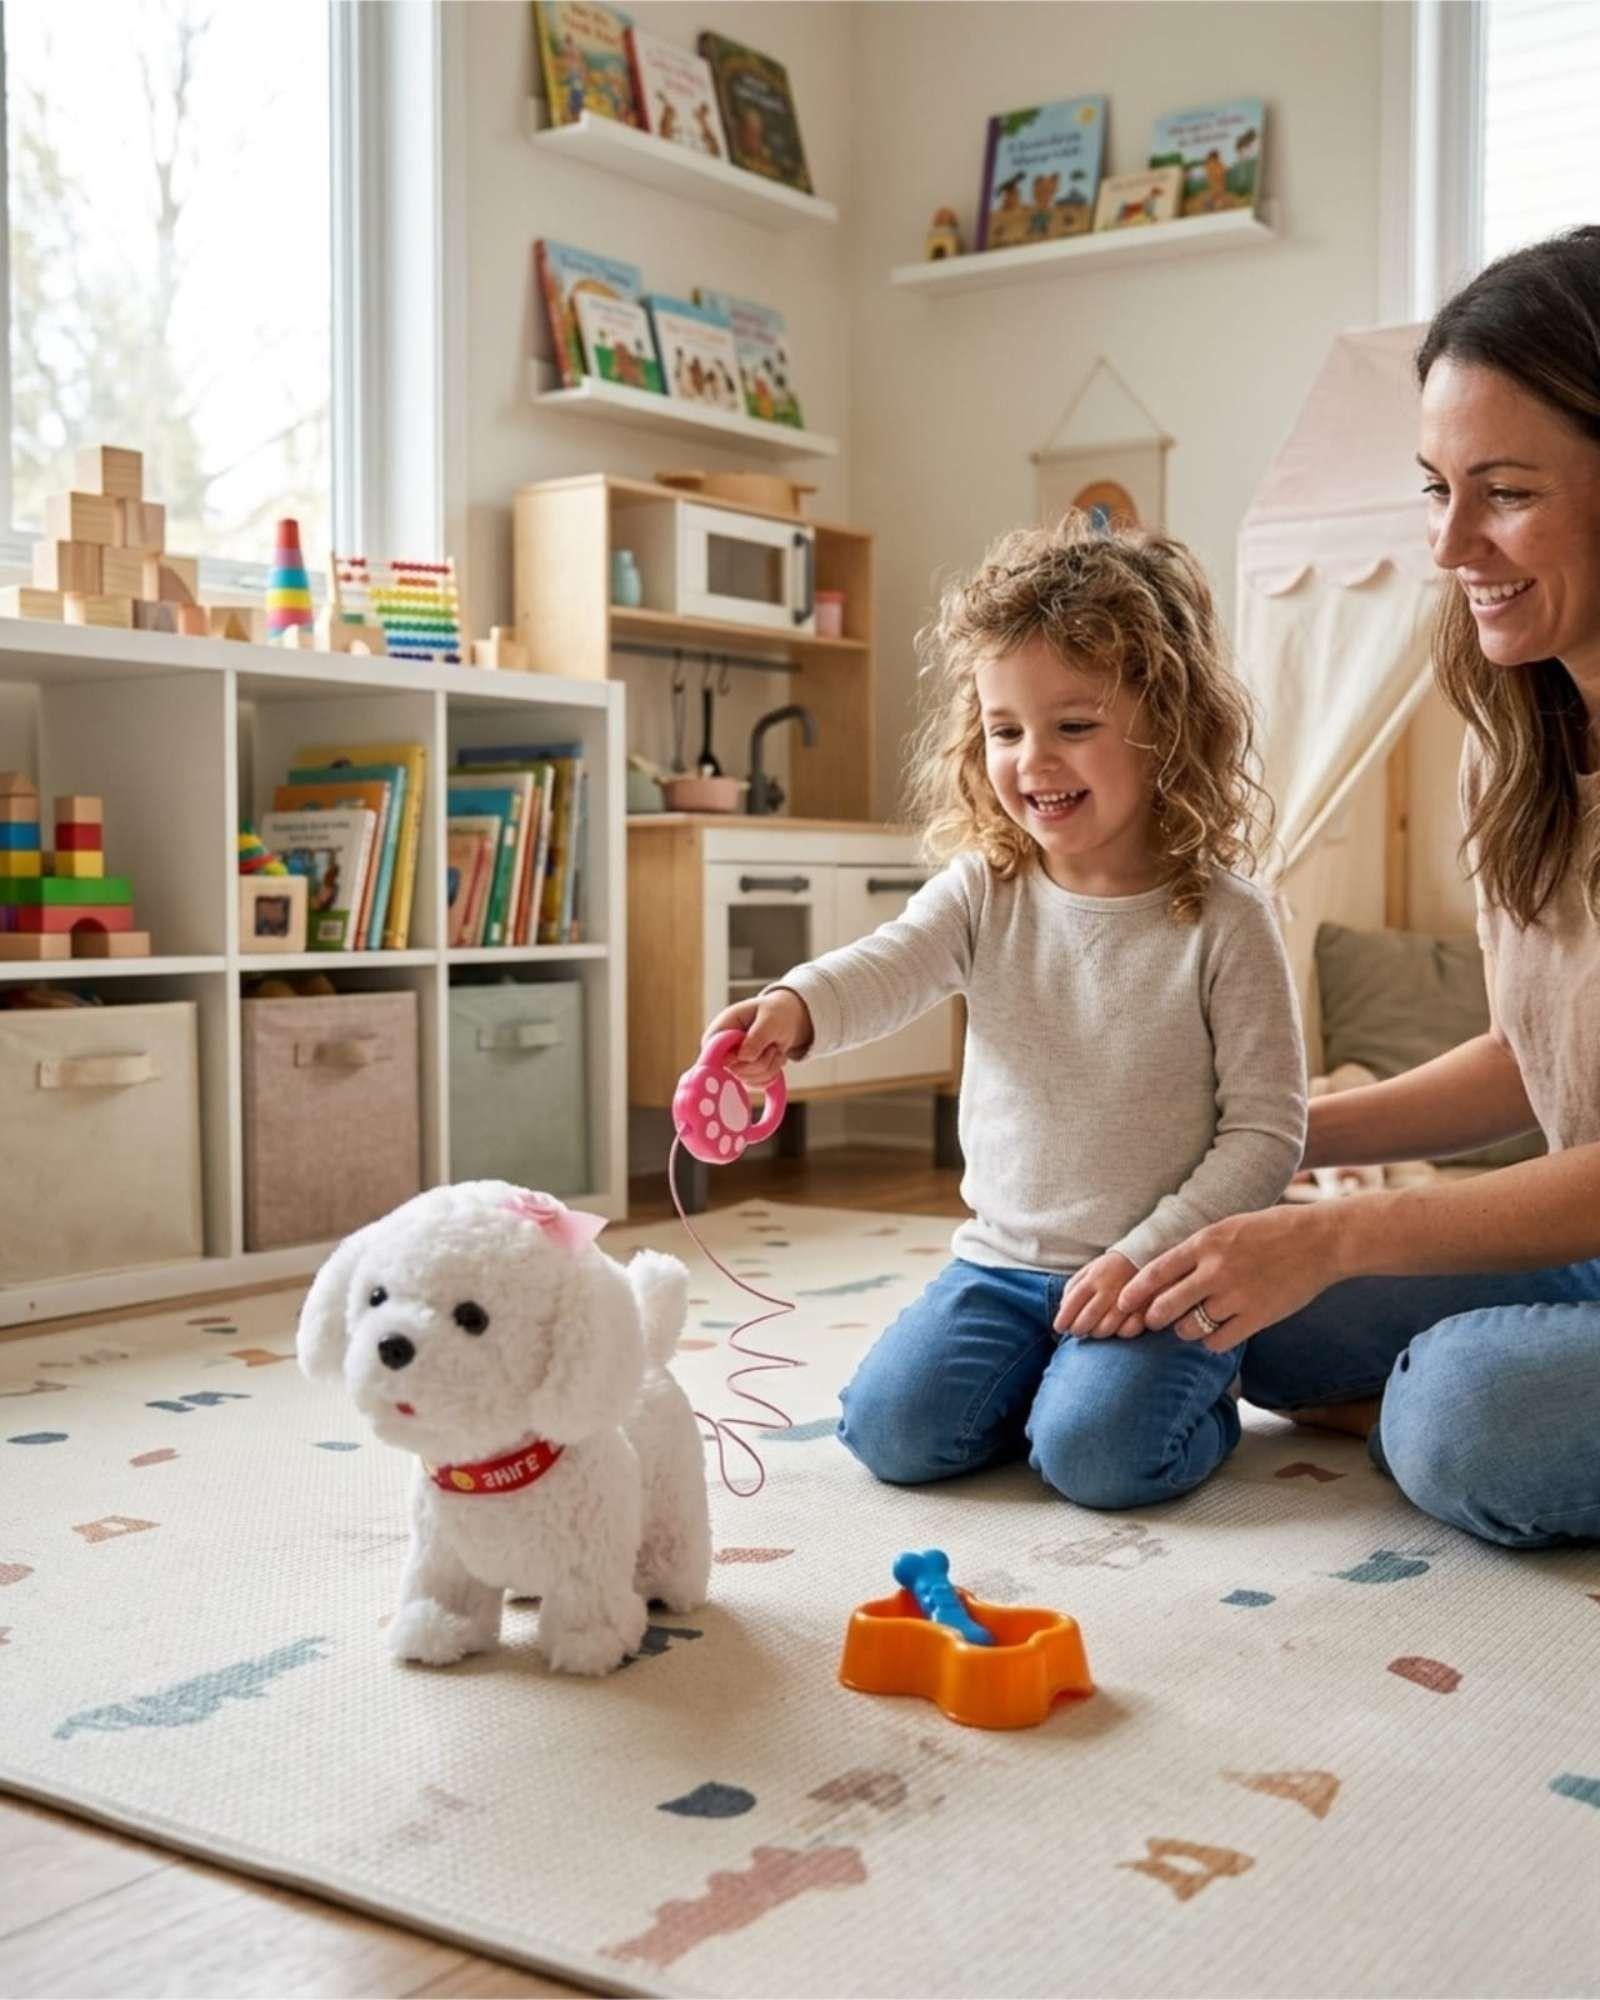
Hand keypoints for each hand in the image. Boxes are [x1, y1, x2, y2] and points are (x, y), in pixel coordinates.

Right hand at [701, 987, 811, 1088]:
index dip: (732, 1059)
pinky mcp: (744, 1073)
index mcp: (718, 1031)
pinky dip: (772, 1073)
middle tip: (772, 1046)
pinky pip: (757, 1084)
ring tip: (774, 1048)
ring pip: (749, 1079)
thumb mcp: (770, 1019)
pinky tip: (774, 1057)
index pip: (712, 1054)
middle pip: (736, 1070)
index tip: (752, 1055)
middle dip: (760, 1061)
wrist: (785, 1017)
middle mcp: (722, 1051)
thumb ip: (756, 1037)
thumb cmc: (774, 1012)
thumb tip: (743, 1057)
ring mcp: (732, 1064)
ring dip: (770, 1066)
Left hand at [1055, 1252, 1143, 1337]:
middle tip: (1075, 1331)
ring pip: (1106, 1328)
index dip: (1064, 1319)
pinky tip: (1114, 1330)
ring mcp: (1129, 1300)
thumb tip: (1062, 1311)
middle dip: (1078, 1329)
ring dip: (1096, 1333)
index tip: (1059, 1328)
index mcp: (1094, 1278)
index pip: (1073, 1303)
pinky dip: (1118, 1334)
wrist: (1144, 1258)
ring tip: (1093, 1330)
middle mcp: (1110, 1288)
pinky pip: (1128, 1331)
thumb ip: (1072, 1289)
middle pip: (1088, 1319)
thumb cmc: (1108, 1269)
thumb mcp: (1087, 1271)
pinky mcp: (1144, 1309)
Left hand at [1115, 1204, 1343, 1352]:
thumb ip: (1197, 1250)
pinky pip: (1218, 1341)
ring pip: (1190, 1327)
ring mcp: (1237, 1295)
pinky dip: (1211, 1342)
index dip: (1134, 1292)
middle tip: (1152, 1321)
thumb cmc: (1270, 1231)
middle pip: (1166, 1305)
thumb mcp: (1227, 1227)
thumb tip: (1163, 1273)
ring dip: (1184, 1330)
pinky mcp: (1258, 1316)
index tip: (1122, 1303)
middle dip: (1153, 1318)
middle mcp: (1216, 1269)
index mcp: (1206, 1242)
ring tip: (1188, 1325)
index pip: (1156, 1272)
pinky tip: (1215, 1333)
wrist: (1319, 1240)